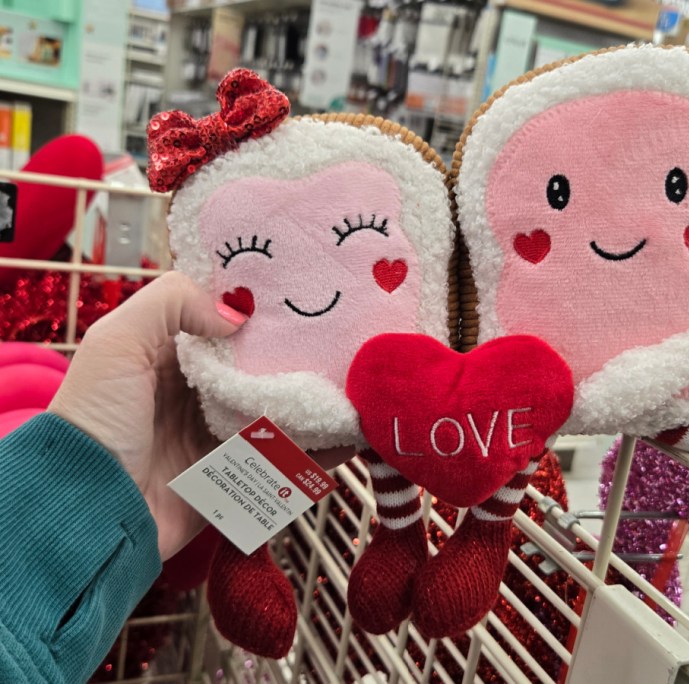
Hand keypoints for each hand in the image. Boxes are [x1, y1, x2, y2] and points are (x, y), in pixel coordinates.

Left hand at [49, 272, 352, 559]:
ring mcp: (221, 434)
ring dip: (318, 402)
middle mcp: (201, 391)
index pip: (227, 322)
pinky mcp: (237, 476)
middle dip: (302, 354)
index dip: (263, 308)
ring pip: (282, 411)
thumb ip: (172, 304)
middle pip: (264, 366)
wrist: (90, 510)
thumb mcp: (117, 342)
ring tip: (360, 386)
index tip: (306, 290)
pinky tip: (352, 436)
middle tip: (348, 338)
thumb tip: (239, 313)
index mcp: (174, 355)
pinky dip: (321, 451)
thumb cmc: (96, 419)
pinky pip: (287, 460)